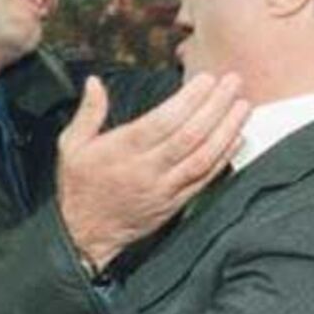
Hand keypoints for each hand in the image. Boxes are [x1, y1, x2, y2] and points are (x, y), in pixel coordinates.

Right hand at [57, 73, 248, 269]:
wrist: (85, 234)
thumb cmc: (79, 186)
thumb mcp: (71, 146)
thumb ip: (88, 113)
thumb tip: (94, 82)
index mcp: (122, 151)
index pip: (163, 121)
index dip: (189, 100)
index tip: (206, 79)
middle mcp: (145, 169)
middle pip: (189, 136)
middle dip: (215, 107)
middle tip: (234, 82)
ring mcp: (163, 189)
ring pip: (202, 158)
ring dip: (226, 131)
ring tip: (243, 107)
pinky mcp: (174, 203)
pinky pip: (204, 179)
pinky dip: (223, 158)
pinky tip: (237, 138)